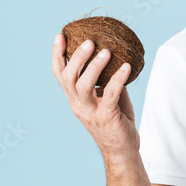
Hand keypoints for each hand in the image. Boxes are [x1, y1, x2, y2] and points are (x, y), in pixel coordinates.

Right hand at [51, 33, 139, 160]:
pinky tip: (127, 66)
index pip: (59, 74)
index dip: (57, 54)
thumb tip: (117, 54)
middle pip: (69, 77)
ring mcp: (91, 112)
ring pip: (84, 86)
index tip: (60, 35)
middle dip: (77, 57)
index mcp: (74, 98)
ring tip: (106, 51)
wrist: (122, 150)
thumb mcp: (106, 97)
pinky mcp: (107, 117)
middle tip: (89, 41)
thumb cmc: (115, 120)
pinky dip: (118, 79)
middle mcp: (78, 104)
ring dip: (95, 66)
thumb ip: (107, 79)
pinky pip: (110, 95)